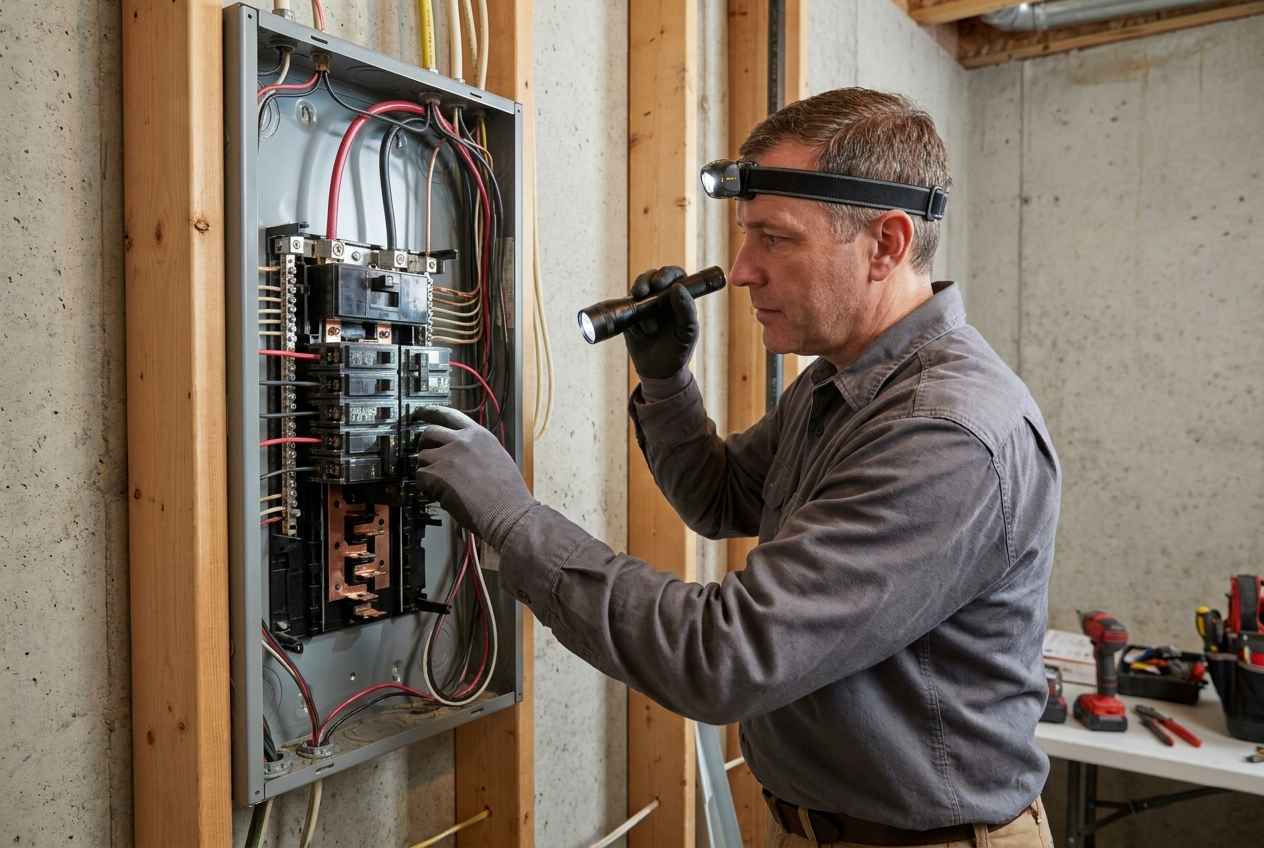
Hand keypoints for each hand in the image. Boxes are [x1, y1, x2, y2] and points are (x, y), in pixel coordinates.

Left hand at [413, 406, 535, 546]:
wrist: (508, 511)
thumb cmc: (508, 493)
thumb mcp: (498, 458)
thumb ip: (477, 450)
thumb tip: (461, 456)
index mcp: (479, 435)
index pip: (450, 415)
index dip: (431, 412)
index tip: (421, 413)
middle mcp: (462, 440)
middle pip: (430, 432)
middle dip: (423, 444)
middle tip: (425, 455)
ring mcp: (448, 456)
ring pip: (422, 456)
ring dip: (425, 469)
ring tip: (437, 483)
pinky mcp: (438, 474)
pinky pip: (420, 477)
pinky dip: (425, 487)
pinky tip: (439, 494)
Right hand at [623, 266, 698, 379]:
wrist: (659, 372)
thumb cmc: (678, 350)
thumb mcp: (687, 332)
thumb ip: (686, 310)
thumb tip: (678, 287)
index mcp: (679, 298)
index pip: (675, 275)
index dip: (667, 274)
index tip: (660, 284)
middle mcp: (662, 298)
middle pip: (652, 277)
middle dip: (646, 281)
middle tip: (642, 292)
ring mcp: (644, 306)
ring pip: (637, 289)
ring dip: (638, 301)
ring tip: (647, 327)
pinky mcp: (630, 316)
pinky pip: (625, 309)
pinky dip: (629, 317)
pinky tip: (638, 332)